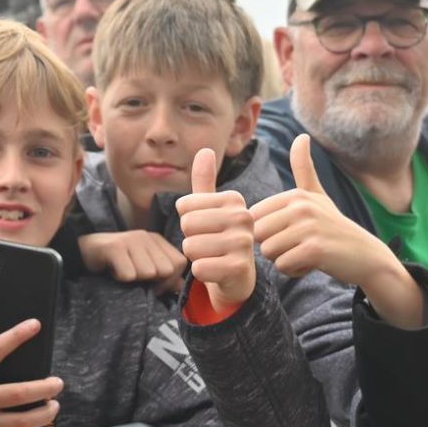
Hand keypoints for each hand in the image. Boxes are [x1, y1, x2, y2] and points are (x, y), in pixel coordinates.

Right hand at [78, 230, 185, 290]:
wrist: (82, 251)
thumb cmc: (115, 262)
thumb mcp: (142, 266)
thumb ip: (163, 276)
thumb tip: (181, 287)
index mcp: (156, 240)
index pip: (179, 263)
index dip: (169, 279)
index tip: (152, 282)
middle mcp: (146, 236)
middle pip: (165, 270)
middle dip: (152, 281)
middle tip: (134, 276)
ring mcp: (130, 239)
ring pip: (148, 273)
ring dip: (134, 280)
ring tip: (122, 270)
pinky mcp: (114, 247)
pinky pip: (129, 275)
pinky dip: (120, 278)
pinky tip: (113, 270)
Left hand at [175, 148, 255, 312]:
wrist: (238, 277)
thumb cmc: (219, 239)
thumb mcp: (211, 209)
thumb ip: (204, 182)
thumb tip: (205, 150)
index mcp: (234, 199)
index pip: (184, 206)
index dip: (189, 221)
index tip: (207, 228)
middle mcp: (243, 217)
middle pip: (186, 225)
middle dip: (190, 239)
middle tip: (209, 245)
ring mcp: (243, 242)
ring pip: (190, 247)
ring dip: (196, 257)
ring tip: (214, 257)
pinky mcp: (238, 267)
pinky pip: (198, 268)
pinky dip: (202, 273)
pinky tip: (217, 272)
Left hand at [251, 134, 421, 327]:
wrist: (365, 256)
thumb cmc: (333, 227)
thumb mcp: (317, 195)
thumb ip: (304, 168)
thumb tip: (301, 136)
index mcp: (295, 195)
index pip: (254, 219)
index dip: (268, 232)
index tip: (292, 231)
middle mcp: (301, 207)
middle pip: (258, 236)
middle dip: (273, 247)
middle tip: (298, 245)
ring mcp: (309, 227)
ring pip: (268, 252)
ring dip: (284, 259)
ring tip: (306, 252)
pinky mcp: (314, 249)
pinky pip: (283, 265)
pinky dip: (294, 270)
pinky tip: (312, 263)